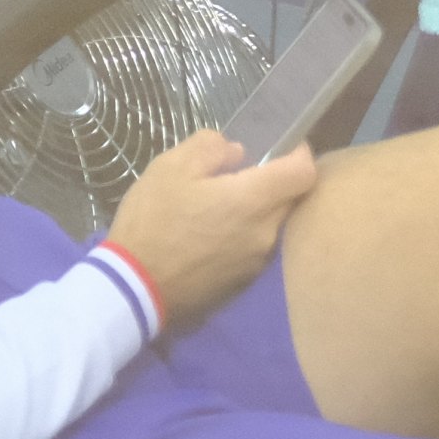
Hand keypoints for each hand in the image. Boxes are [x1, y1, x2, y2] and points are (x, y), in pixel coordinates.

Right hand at [102, 129, 320, 326]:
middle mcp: (265, 234)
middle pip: (289, 200)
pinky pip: (253, 252)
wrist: (133, 291)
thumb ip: (211, 147)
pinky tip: (210, 240)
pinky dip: (241, 239)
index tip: (280, 148)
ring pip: (270, 227)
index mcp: (254, 200)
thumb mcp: (170, 167)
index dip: (298, 154)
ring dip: (255, 214)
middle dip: (273, 184)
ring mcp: (255, 264)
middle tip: (240, 177)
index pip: (305, 172)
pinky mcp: (241, 286)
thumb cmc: (152, 222)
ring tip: (218, 210)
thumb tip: (237, 153)